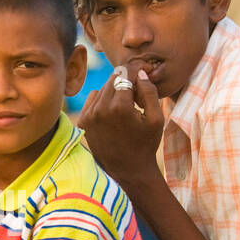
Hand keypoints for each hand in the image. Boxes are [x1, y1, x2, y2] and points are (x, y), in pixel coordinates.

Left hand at [77, 65, 164, 185]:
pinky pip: (93, 98)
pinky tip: (114, 110)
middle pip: (114, 78)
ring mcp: (89, 115)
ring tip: (128, 102)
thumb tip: (140, 72)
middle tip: (138, 90)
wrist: (128, 170)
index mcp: (120, 107)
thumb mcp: (156, 118)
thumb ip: (149, 91)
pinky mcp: (83, 121)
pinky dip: (103, 99)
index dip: (136, 69)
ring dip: (115, 89)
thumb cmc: (146, 144)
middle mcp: (101, 109)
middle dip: (127, 78)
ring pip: (103, 87)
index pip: (126, 73)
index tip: (143, 69)